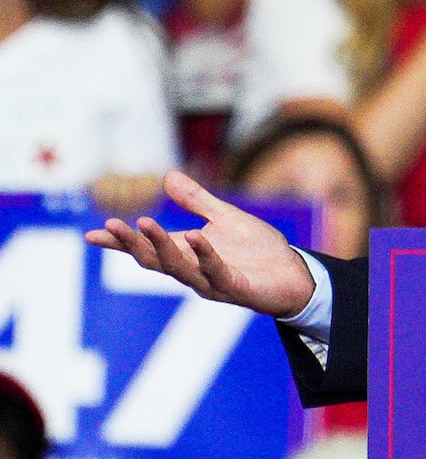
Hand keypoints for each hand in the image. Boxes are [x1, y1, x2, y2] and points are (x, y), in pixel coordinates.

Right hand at [85, 170, 314, 318]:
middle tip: (110, 226)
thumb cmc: (258, 250)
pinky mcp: (236, 288)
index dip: (120, 243)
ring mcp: (212, 282)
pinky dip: (205, 255)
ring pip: (179, 268)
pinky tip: (196, 236)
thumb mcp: (225, 218)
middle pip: (154, 260)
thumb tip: (168, 176)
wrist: (294, 275)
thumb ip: (197, 201)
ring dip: (160, 246)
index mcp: (187, 253)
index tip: (91, 234)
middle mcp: (193, 271)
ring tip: (144, 224)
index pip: (146, 249)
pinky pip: (216, 273)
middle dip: (131, 244)